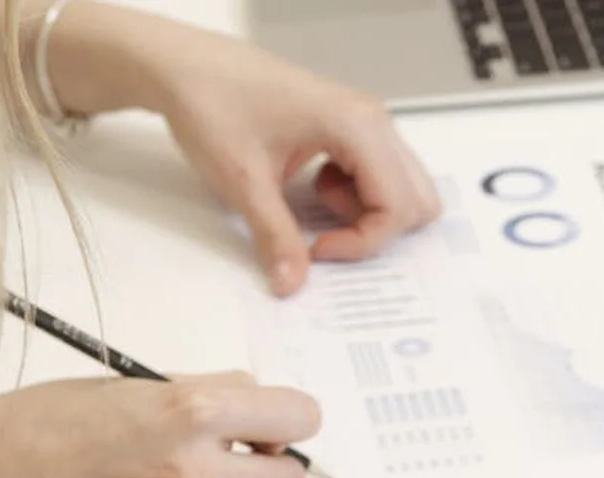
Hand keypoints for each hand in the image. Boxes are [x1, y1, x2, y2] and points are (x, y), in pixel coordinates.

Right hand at [0, 372, 320, 477]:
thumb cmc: (54, 420)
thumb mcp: (140, 383)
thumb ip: (210, 394)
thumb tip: (262, 408)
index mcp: (193, 409)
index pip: (299, 417)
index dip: (291, 419)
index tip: (277, 424)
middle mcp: (192, 469)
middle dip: (274, 469)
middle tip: (245, 460)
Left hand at [154, 25, 441, 295]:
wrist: (187, 69)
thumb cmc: (214, 102)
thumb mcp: (244, 182)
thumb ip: (275, 236)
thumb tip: (292, 281)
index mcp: (357, 125)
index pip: (399, 206)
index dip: (363, 242)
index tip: (319, 251)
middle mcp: (370, 120)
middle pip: (416, 199)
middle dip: (376, 231)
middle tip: (326, 236)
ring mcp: (362, 123)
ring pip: (400, 189)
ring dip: (365, 213)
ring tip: (315, 204)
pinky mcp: (347, 129)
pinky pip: (375, 176)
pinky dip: (353, 197)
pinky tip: (312, 189)